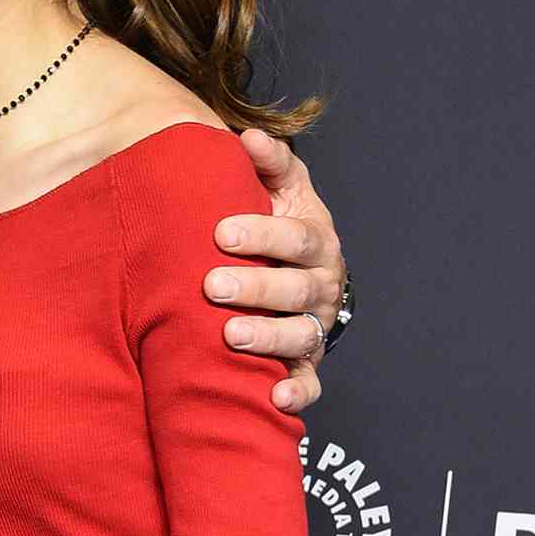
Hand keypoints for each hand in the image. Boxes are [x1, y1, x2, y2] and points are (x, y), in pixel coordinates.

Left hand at [207, 129, 346, 415]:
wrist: (301, 268)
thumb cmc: (280, 222)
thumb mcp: (281, 188)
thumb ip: (268, 164)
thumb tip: (247, 138)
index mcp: (314, 240)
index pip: (295, 238)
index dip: (262, 235)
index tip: (220, 232)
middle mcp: (321, 285)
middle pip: (296, 289)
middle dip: (256, 288)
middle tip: (214, 286)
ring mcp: (315, 325)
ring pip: (299, 336)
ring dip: (268, 338)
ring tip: (232, 336)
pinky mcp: (307, 361)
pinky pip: (309, 382)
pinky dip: (297, 393)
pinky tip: (274, 398)